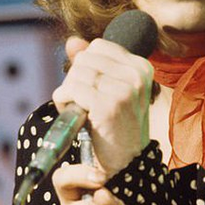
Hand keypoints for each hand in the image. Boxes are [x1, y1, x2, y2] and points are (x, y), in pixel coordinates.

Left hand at [53, 37, 153, 177]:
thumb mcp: (108, 89)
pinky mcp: (108, 105)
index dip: (86, 67)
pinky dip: (64, 102)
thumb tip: (72, 41)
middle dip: (75, 80)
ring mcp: (124, 90)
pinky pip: (71, 90)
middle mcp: (136, 75)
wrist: (126, 162)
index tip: (94, 89)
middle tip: (84, 103)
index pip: (98, 47)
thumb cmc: (115, 126)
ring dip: (68, 94)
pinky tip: (76, 116)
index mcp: (141, 66)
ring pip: (76, 74)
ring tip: (82, 112)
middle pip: (84, 59)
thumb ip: (91, 63)